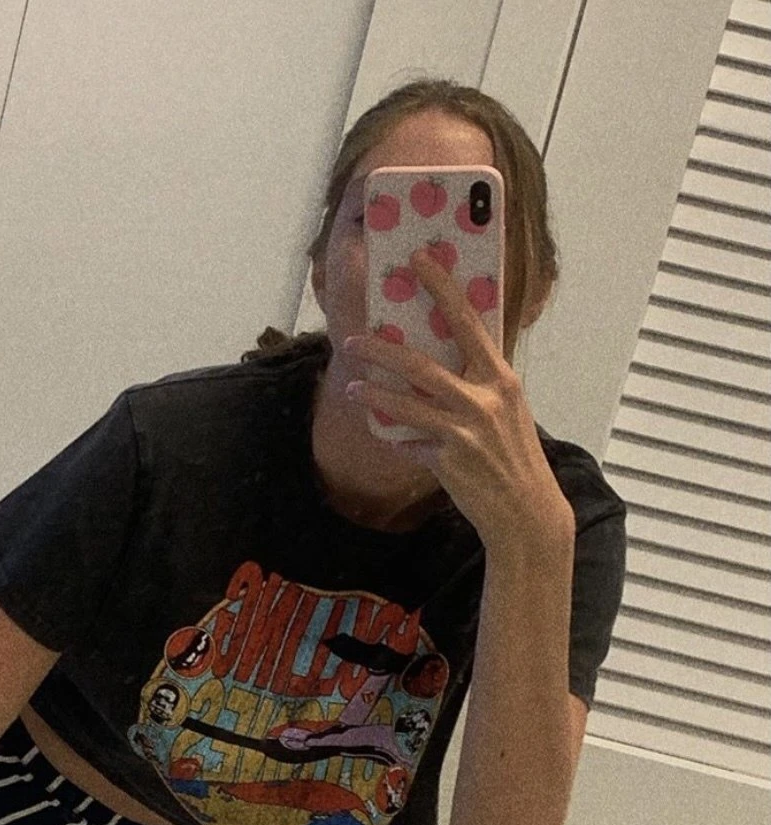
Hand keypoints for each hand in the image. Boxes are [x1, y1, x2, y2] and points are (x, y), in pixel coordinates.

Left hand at [344, 249, 571, 548]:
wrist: (525, 510)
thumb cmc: (513, 457)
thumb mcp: (507, 411)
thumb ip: (478, 384)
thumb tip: (441, 362)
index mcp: (501, 377)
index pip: (468, 321)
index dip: (443, 287)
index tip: (419, 259)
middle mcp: (484, 398)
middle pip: (422, 363)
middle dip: (382, 349)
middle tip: (353, 339)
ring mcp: (465, 429)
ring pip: (406, 403)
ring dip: (374, 393)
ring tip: (353, 386)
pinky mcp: (448, 459)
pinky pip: (408, 443)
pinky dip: (394, 438)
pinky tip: (382, 433)